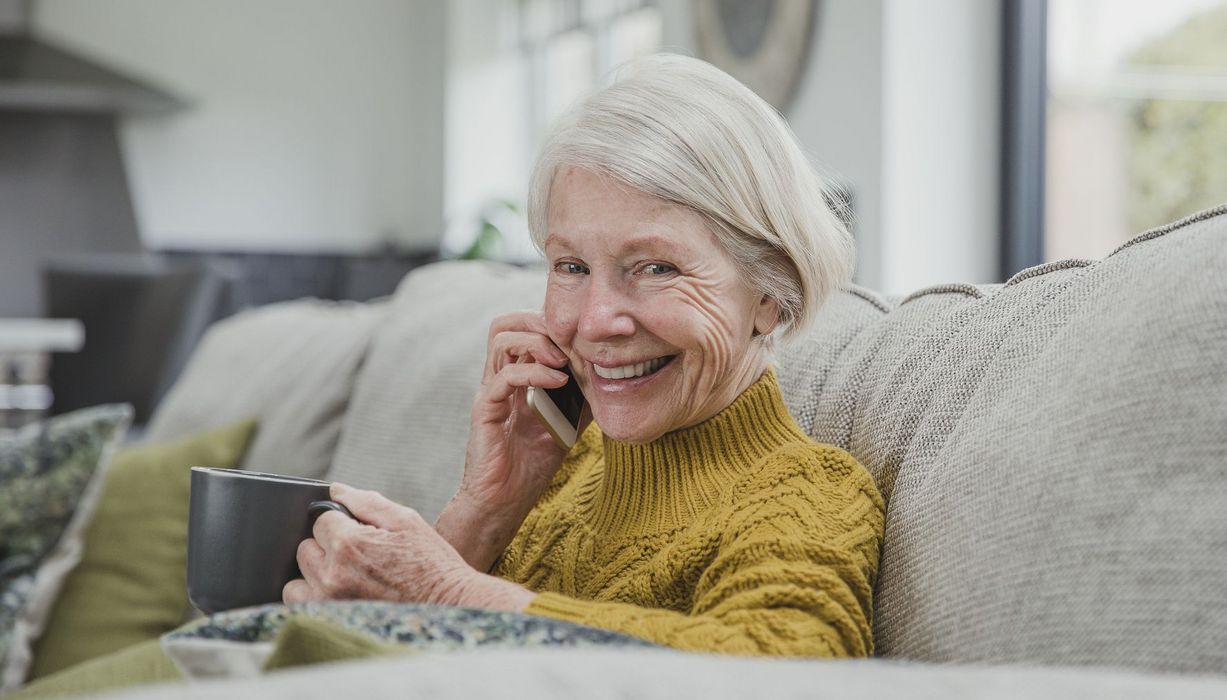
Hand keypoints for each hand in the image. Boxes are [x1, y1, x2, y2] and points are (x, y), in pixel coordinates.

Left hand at [283, 483, 532, 610]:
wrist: (449, 607)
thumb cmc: (431, 563)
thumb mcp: (405, 520)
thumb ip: (365, 501)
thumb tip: (335, 490)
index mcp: (349, 544)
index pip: (320, 520)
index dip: (341, 522)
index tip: (361, 533)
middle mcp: (332, 575)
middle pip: (305, 548)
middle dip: (326, 546)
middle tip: (359, 554)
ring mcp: (328, 602)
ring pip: (297, 580)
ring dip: (314, 574)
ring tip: (345, 576)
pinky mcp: (330, 623)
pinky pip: (300, 606)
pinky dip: (313, 597)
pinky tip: (338, 593)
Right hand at [437, 311, 590, 569]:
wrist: (505, 502)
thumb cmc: (533, 464)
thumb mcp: (568, 422)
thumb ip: (583, 396)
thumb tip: (614, 376)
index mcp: (516, 376)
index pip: (524, 327)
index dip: (552, 324)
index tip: (583, 339)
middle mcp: (499, 377)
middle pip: (507, 322)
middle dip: (542, 322)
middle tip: (571, 342)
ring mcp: (491, 390)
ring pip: (500, 338)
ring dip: (537, 340)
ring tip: (563, 359)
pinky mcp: (486, 409)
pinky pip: (504, 375)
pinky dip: (534, 371)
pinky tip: (558, 382)